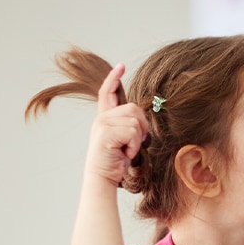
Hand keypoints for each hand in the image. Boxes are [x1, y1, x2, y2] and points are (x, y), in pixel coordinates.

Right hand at [84, 63, 147, 186]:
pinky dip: (134, 145)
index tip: (121, 66)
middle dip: (142, 127)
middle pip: (134, 109)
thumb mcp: (123, 139)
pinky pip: (133, 132)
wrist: (103, 178)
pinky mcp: (106, 133)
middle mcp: (102, 118)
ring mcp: (102, 124)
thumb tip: (141, 117)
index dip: (114, 78)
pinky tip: (125, 153)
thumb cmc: (116, 161)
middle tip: (134, 143)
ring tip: (127, 150)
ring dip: (138, 139)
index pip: (108, 92)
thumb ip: (128, 125)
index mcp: (105, 118)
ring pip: (135, 122)